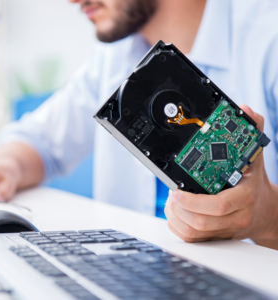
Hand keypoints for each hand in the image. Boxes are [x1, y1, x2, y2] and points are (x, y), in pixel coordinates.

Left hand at [165, 104, 277, 248]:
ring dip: (176, 217)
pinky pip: (191, 238)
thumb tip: (244, 110)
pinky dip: (177, 226)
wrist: (267, 213)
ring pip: (193, 232)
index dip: (195, 201)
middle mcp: (235, 216)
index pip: (220, 205)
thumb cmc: (254, 184)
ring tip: (172, 202)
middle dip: (180, 208)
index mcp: (244, 197)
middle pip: (201, 221)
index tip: (177, 191)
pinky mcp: (214, 236)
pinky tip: (176, 212)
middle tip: (172, 193)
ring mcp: (224, 229)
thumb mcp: (256, 156)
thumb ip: (253, 131)